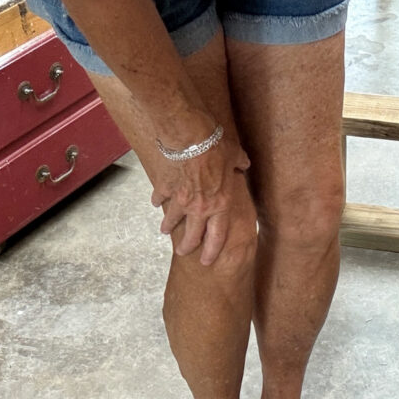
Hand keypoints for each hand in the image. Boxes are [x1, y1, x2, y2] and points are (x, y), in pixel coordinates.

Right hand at [150, 120, 249, 265]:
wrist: (191, 138)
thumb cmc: (217, 148)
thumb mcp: (235, 156)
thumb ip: (239, 164)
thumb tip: (244, 163)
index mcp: (220, 205)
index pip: (217, 236)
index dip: (211, 251)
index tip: (206, 260)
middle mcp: (200, 207)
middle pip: (192, 235)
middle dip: (187, 245)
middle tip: (182, 251)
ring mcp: (180, 199)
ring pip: (173, 219)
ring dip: (168, 226)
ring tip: (164, 231)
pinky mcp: (166, 187)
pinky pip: (160, 197)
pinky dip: (157, 199)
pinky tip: (154, 202)